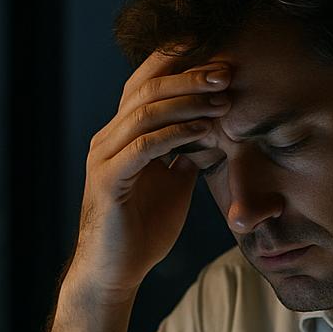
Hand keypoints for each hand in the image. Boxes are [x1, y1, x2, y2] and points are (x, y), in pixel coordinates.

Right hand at [67, 50, 231, 301]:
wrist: (115, 273)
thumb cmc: (141, 232)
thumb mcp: (173, 185)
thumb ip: (185, 155)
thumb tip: (209, 132)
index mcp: (122, 135)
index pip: (147, 82)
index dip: (180, 64)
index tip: (220, 58)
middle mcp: (108, 138)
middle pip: (146, 87)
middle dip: (189, 74)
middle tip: (227, 70)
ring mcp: (105, 157)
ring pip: (145, 111)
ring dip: (189, 100)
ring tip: (224, 98)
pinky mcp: (110, 180)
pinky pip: (144, 146)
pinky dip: (176, 133)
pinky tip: (204, 130)